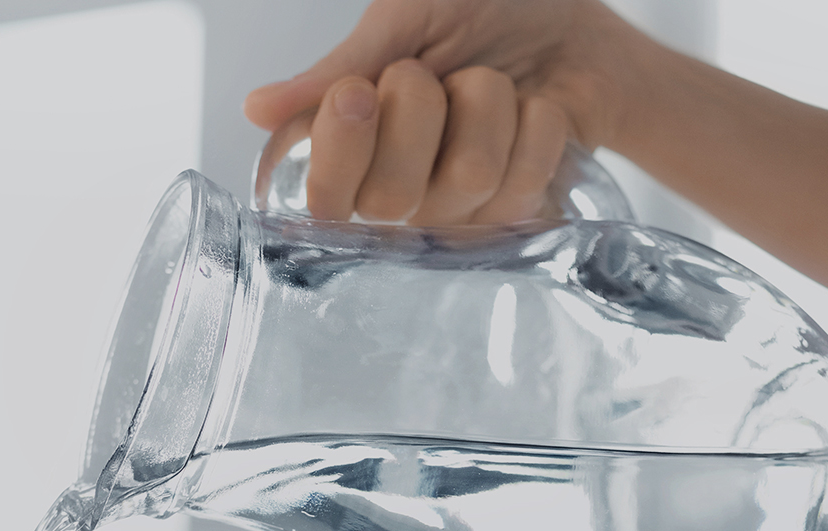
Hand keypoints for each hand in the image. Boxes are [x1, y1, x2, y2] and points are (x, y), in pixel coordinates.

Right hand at [243, 0, 643, 223]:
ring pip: (468, 174)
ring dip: (488, 102)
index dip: (340, 147)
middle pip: (392, 195)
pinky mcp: (518, 214)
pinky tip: (532, 110)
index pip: (320, 197)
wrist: (571, 19)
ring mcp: (459, 210)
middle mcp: (398, 190)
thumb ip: (337, 68)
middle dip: (422, 106)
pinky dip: (535, 121)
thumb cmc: (481, 10)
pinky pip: (526, 178)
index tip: (360, 90)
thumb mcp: (404, 20)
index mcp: (351, 143)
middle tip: (436, 74)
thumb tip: (257, 109)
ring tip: (491, 84)